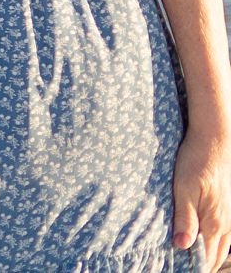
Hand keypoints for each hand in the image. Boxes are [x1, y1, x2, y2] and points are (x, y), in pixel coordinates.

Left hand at [172, 120, 230, 266]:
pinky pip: (223, 235)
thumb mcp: (184, 188)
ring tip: (191, 262)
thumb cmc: (196, 162)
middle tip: (182, 268)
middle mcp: (226, 224)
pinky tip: (202, 242)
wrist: (214, 142)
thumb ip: (185, 218)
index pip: (205, 256)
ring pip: (221, 246)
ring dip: (207, 255)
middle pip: (214, 254)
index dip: (192, 266)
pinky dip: (213, 244)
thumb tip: (181, 245)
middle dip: (200, 264)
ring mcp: (229, 217)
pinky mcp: (226, 208)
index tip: (177, 270)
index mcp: (214, 222)